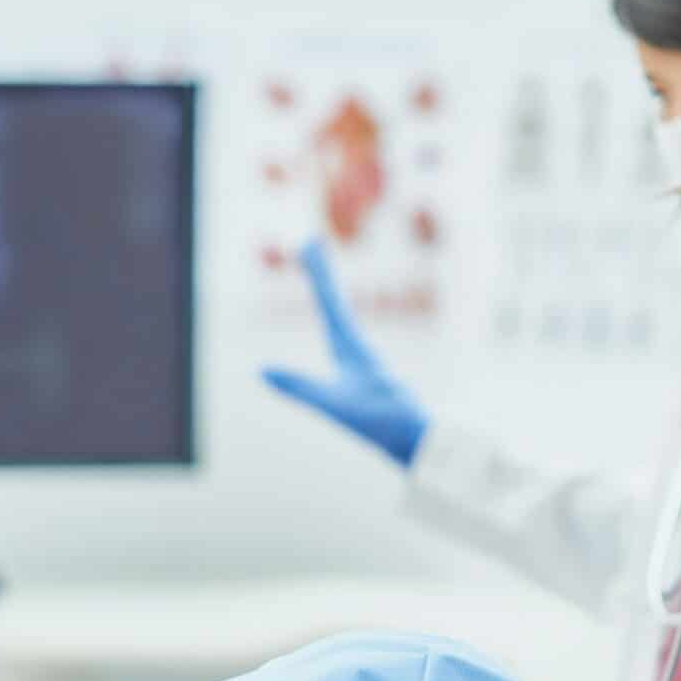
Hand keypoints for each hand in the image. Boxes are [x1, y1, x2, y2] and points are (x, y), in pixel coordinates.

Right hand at [262, 238, 428, 466]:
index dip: (318, 272)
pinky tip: (336, 328)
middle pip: (334, 301)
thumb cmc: (381, 421)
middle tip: (311, 242)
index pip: (330, 301)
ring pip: (342, 315)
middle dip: (320, 272)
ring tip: (319, 272)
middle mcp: (358, 347)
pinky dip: (335, 318)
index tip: (310, 241)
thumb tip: (262, 370)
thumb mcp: (335, 405)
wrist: (419, 439)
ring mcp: (363, 360)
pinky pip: (345, 335)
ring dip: (327, 291)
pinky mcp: (366, 375)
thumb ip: (300, 387)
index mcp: (350, 347)